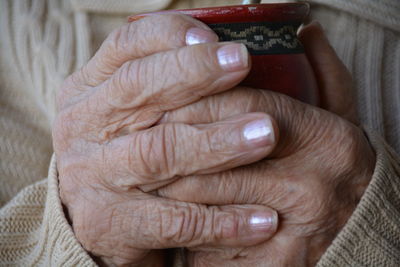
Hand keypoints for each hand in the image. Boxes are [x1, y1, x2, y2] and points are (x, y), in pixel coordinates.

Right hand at [53, 14, 280, 265]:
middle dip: (194, 74)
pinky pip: (174, 221)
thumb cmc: (125, 149)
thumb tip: (219, 45)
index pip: (123, 47)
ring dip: (216, 142)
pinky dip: (222, 220)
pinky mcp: (111, 225)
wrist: (94, 217)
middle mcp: (81, 128)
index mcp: (87, 91)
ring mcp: (91, 178)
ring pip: (158, 152)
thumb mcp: (127, 111)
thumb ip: (158, 84)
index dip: (168, 37)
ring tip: (266, 134)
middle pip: (138, 89)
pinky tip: (263, 218)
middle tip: (243, 63)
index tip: (214, 37)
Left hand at [158, 22, 375, 265]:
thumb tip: (306, 32)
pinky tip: (164, 212)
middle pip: (219, 152)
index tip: (166, 98)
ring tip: (140, 170)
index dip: (200, 98)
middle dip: (171, 143)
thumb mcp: (341, 122)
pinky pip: (213, 242)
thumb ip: (325, 76)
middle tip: (136, 136)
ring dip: (166, 183)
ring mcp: (296, 229)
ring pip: (207, 198)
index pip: (249, 105)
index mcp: (329, 139)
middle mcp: (315, 182)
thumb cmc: (335, 173)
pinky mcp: (275, 265)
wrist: (355, 235)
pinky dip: (184, 226)